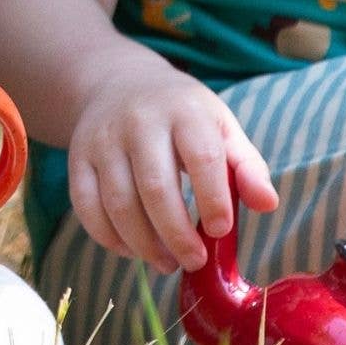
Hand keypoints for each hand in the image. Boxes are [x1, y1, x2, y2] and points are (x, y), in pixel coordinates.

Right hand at [69, 50, 278, 273]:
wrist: (119, 82)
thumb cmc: (182, 114)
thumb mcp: (221, 127)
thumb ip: (247, 166)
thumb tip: (267, 204)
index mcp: (184, 110)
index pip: (201, 158)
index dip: (213, 200)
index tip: (221, 231)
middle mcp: (139, 120)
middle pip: (155, 187)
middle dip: (177, 235)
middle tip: (195, 261)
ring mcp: (103, 139)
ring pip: (118, 203)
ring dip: (145, 244)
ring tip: (167, 262)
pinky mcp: (78, 158)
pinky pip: (87, 208)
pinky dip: (109, 239)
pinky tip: (133, 250)